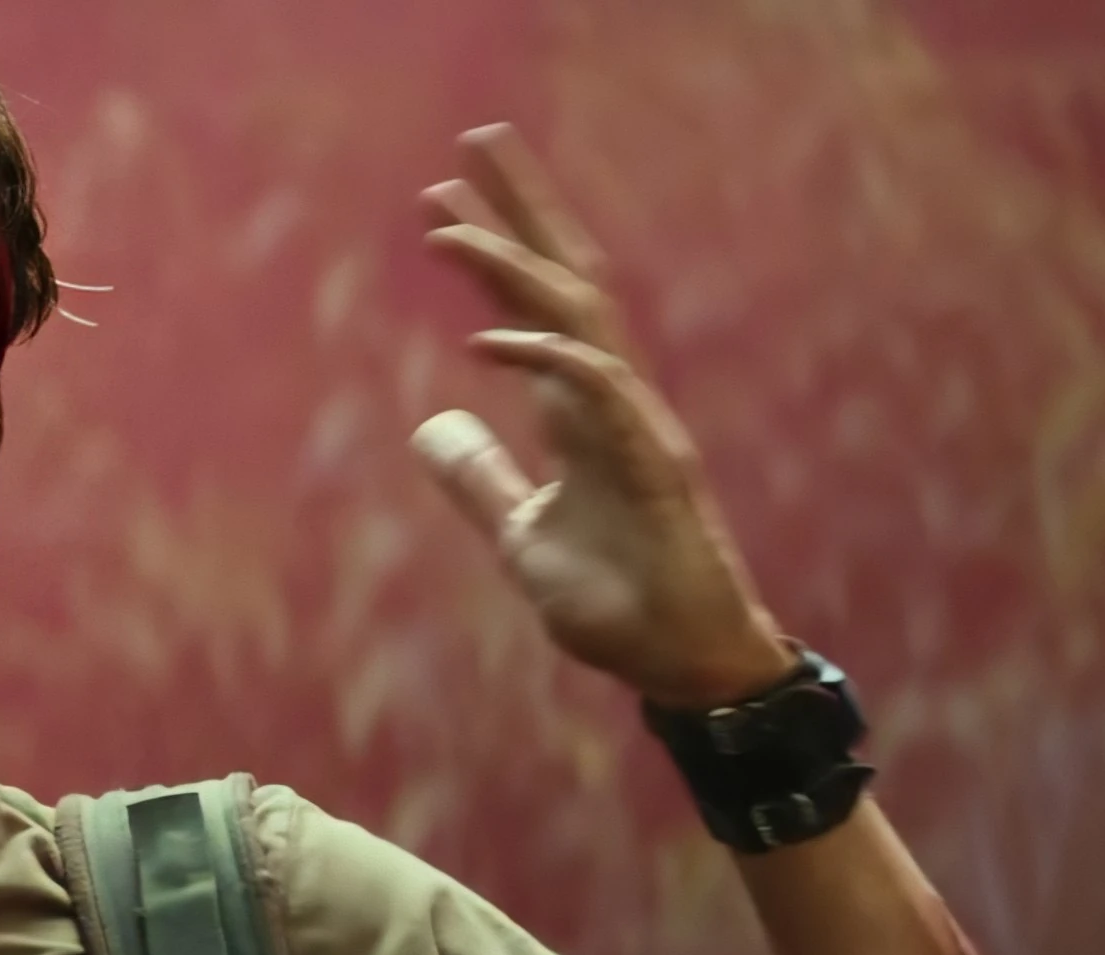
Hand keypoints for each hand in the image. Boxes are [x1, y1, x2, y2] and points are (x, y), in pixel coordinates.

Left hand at [409, 124, 793, 709]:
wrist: (677, 664)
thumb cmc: (614, 601)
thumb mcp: (519, 536)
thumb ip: (479, 479)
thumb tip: (427, 428)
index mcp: (581, 412)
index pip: (537, 307)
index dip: (494, 250)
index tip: (441, 202)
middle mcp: (612, 403)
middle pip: (568, 281)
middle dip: (522, 210)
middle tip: (474, 141)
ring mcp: (638, 428)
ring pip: (580, 320)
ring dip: (516, 267)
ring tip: (447, 228)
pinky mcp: (654, 469)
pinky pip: (599, 393)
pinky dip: (544, 358)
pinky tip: (486, 339)